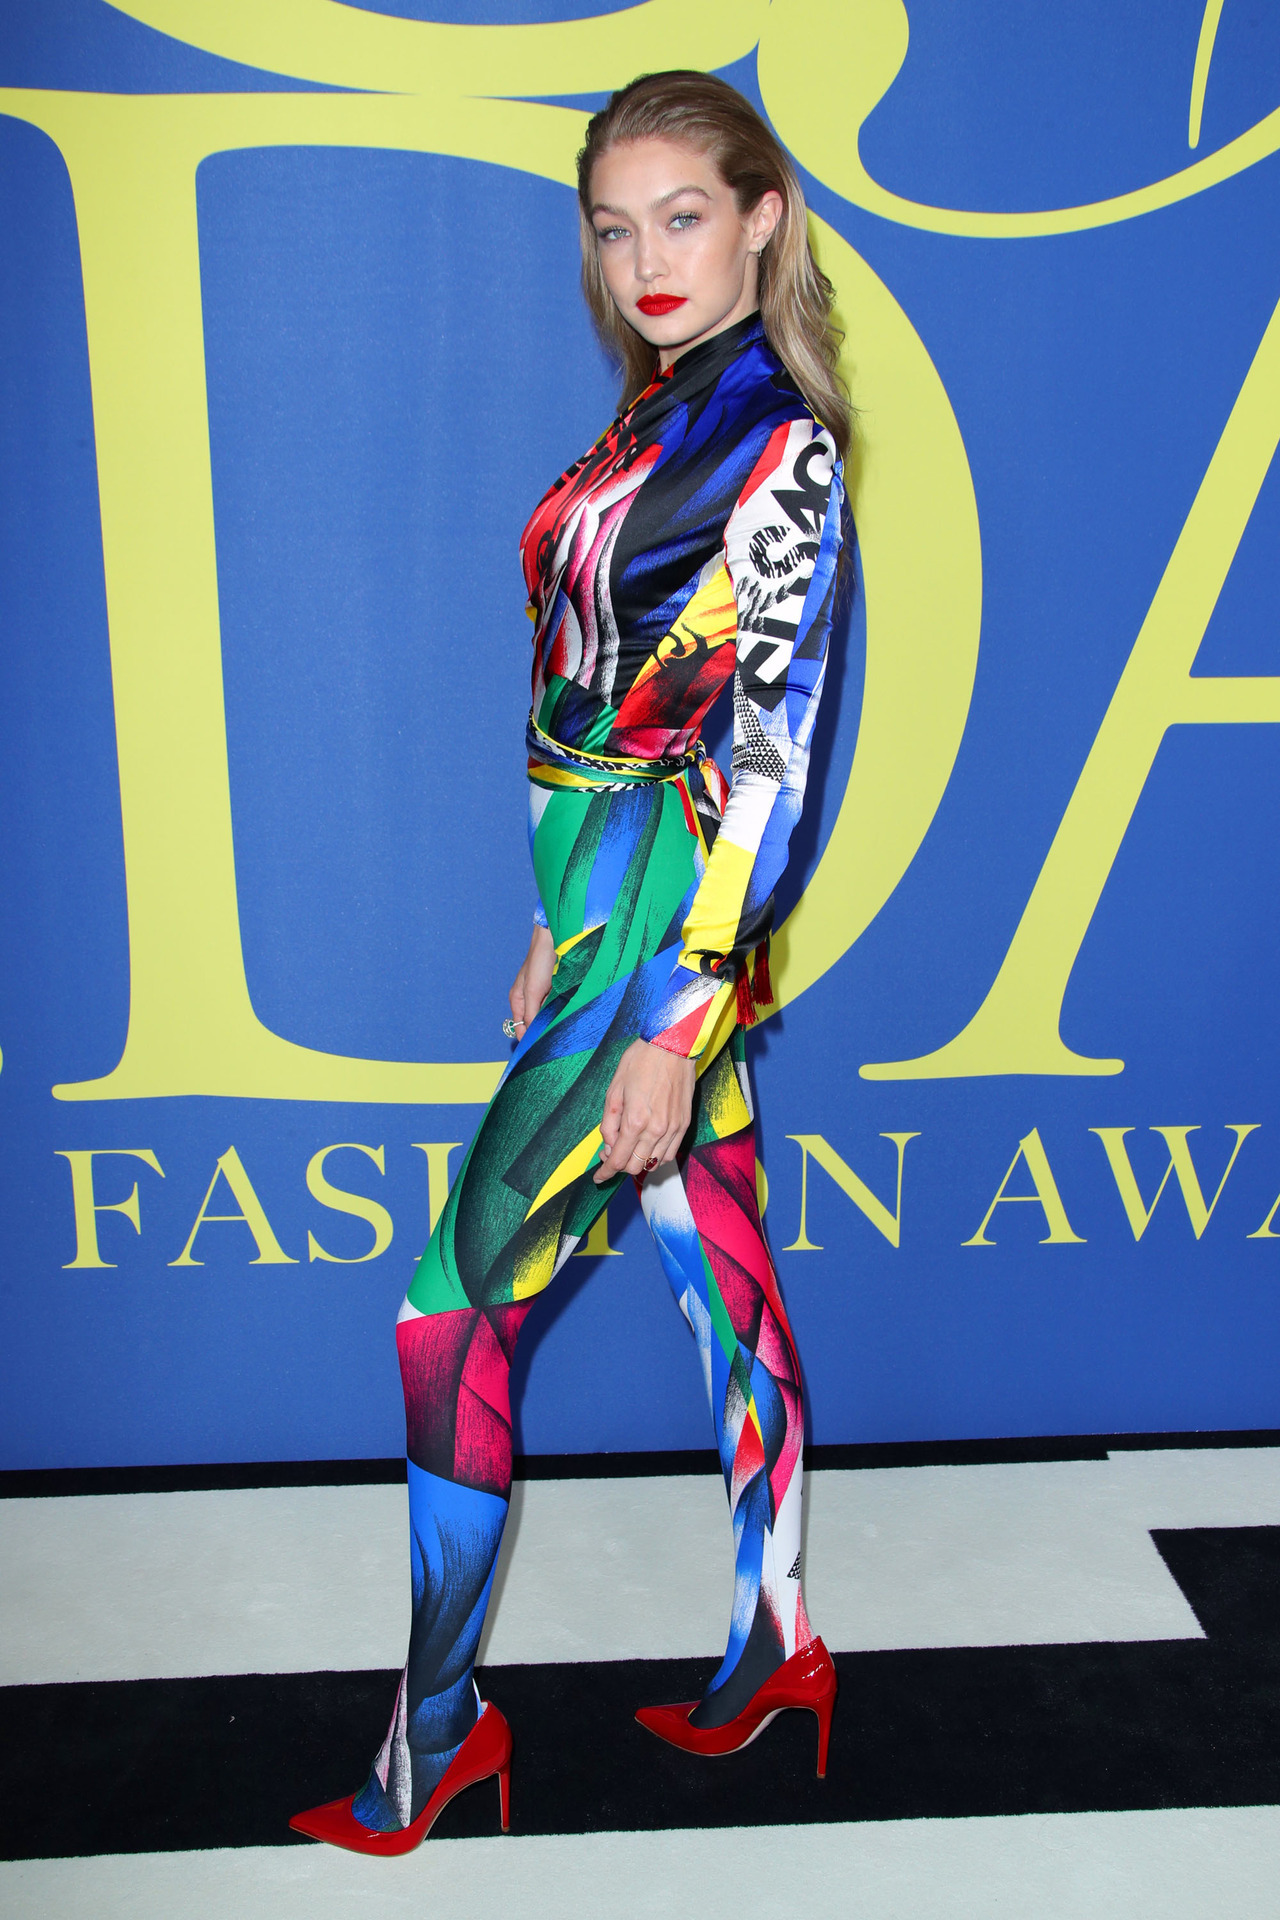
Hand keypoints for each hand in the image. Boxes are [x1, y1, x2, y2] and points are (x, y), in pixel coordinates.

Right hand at [509, 924, 555, 1041]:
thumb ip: (530, 1013)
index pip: (520, 1028)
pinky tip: (569, 1013)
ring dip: (554, 1020)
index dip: (529, 1039)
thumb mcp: (533, 990)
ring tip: (564, 1025)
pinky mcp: (556, 992)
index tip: (541, 1049)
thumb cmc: (540, 961)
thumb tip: (530, 1036)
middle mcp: (529, 1000)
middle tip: (556, 1039)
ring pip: (547, 1017)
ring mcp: (543, 996)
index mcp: (518, 1000)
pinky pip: (558, 1008)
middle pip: (534, 1024)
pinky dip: (562, 1011)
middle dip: (543, 1030)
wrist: (556, 940)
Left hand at [594, 1039, 694, 1182]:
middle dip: (619, 1165)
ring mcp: (673, 1129)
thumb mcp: (614, 1090)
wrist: (672, 1046)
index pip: (618, 1161)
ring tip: (630, 1146)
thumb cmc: (640, 1061)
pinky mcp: (684, 1124)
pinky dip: (657, 1155)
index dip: (606, 1172)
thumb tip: (608, 1145)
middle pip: (635, 1166)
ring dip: (638, 1161)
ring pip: (654, 1163)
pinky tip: (648, 1144)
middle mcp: (656, 1130)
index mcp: (635, 1121)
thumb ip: (609, 1123)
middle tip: (611, 1151)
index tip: (599, 1177)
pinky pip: (671, 1153)